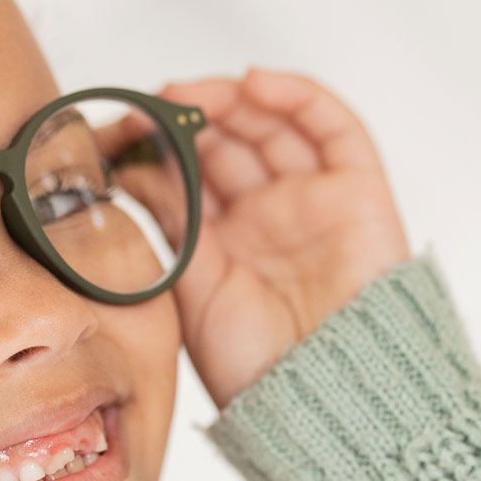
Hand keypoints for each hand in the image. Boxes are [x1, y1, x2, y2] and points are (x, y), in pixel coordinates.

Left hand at [157, 67, 410, 411]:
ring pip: (273, 128)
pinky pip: (333, 129)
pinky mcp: (355, 191)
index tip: (126, 126)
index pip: (193, 174)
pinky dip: (296, 97)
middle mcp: (265, 217)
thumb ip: (171, 222)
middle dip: (192, 118)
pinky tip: (253, 83)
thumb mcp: (193, 284)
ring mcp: (310, 201)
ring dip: (233, 101)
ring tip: (191, 96)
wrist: (315, 398)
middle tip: (157, 105)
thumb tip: (133, 166)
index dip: (162, 145)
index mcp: (222, 243)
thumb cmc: (251, 364)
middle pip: (230, 143)